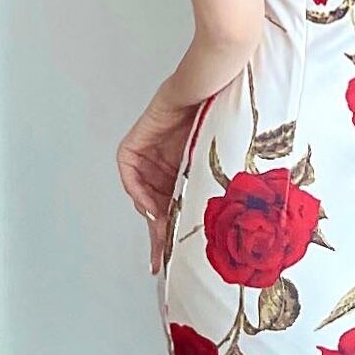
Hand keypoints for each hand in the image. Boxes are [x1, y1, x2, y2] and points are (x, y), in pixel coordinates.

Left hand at [117, 90, 200, 275]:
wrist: (210, 92)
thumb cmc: (224, 123)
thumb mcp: (218, 171)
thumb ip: (211, 197)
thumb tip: (216, 234)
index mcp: (185, 174)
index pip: (174, 210)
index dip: (171, 238)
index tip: (171, 263)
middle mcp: (165, 168)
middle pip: (156, 208)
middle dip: (158, 235)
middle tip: (162, 259)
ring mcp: (149, 158)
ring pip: (145, 196)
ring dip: (153, 216)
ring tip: (165, 233)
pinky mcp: (134, 147)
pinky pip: (130, 176)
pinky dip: (139, 192)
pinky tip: (153, 204)